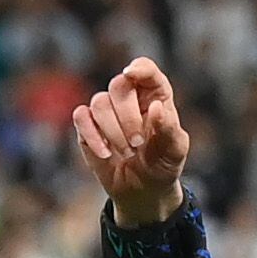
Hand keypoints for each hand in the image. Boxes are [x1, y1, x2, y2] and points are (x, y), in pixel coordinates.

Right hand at [73, 57, 193, 225]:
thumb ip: (169, 128)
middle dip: (127, 116)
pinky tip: (105, 154)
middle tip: (138, 144)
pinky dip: (92, 135)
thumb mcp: (175, 150)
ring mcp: (107, 110)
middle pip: (119, 85)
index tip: (131, 74)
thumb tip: (156, 108)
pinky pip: (81, 117)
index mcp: (155, 95)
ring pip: (99, 102)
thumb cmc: (163, 163)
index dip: (139, 68)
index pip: (146, 70)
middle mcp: (130, 97)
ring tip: (127, 154)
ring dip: (113, 131)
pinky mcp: (88, 126)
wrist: (144, 190)